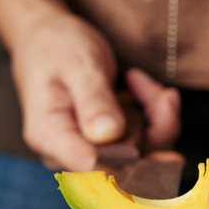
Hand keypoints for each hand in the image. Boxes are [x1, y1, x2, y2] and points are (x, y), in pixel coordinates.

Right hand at [12, 15, 179, 170]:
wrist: (52, 44)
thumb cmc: (60, 50)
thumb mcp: (78, 64)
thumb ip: (94, 99)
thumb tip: (108, 135)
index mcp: (49, 135)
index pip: (89, 164)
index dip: (128, 156)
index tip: (156, 127)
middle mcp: (69, 153)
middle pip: (126, 165)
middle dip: (153, 127)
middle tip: (157, 92)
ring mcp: (93, 153)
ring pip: (145, 155)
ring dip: (159, 120)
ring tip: (150, 87)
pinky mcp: (113, 149)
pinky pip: (148, 144)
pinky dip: (158, 119)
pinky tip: (154, 94)